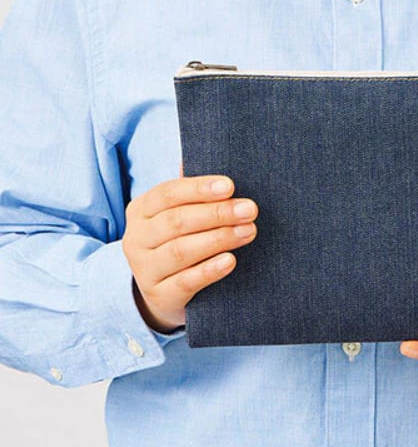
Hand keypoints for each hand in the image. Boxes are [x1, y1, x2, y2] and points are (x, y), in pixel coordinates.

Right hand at [122, 164, 258, 333]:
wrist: (163, 292)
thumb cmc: (179, 240)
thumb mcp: (179, 214)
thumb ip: (192, 191)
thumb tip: (211, 150)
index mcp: (142, 210)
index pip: (168, 193)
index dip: (199, 188)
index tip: (230, 185)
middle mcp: (137, 238)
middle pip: (177, 221)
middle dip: (217, 213)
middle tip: (250, 209)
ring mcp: (146, 270)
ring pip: (181, 250)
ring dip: (218, 238)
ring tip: (249, 231)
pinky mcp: (160, 296)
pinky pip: (185, 281)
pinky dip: (209, 270)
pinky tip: (231, 260)